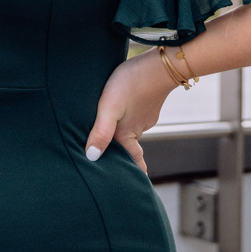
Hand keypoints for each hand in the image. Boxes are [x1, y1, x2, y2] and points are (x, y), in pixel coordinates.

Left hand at [85, 51, 179, 172]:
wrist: (158, 64)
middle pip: (130, 147)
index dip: (133, 173)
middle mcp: (138, 128)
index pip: (133, 160)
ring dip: (123, 135)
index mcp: (128, 134)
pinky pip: (135, 116)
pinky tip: (120, 114)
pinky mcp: (146, 102)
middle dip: (124, 156)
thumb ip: (101, 131)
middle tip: (116, 166)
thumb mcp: (109, 107)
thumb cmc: (130, 84)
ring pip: (132, 130)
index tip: (134, 187)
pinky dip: (127, 120)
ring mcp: (144, 115)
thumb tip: (92, 157)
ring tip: (110, 139)